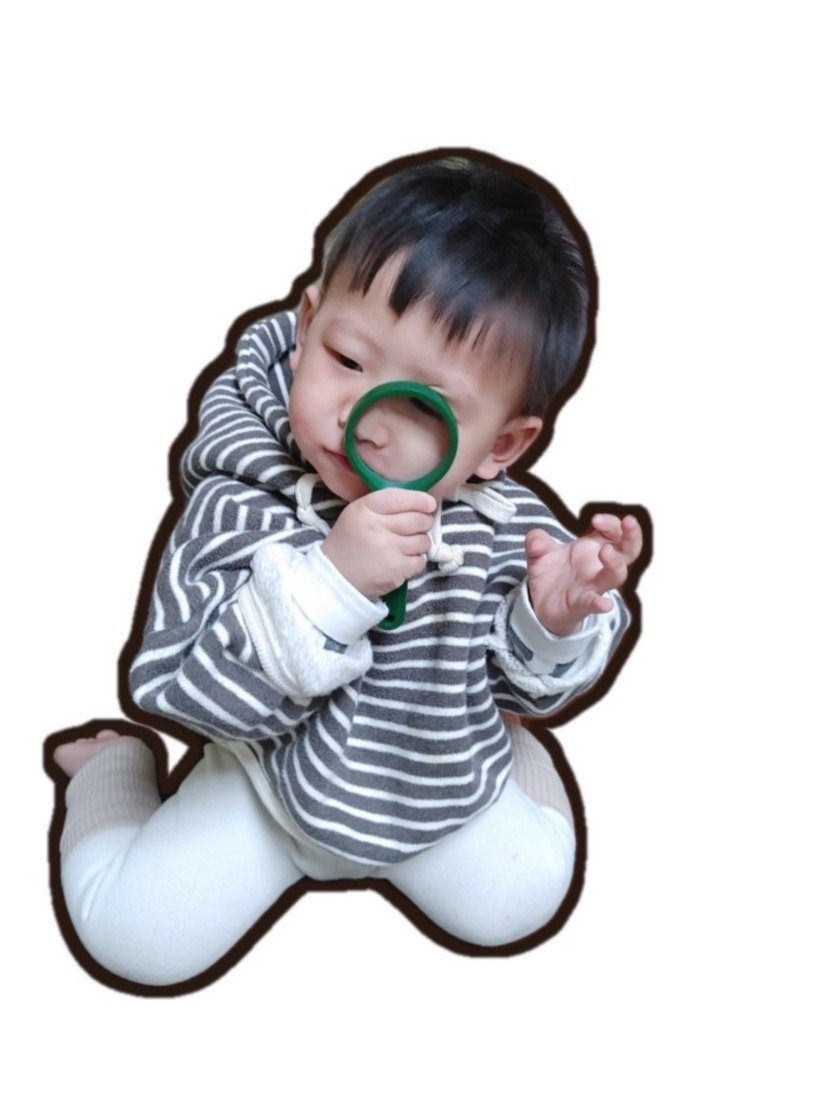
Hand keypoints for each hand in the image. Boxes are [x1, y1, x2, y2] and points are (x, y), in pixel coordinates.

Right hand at [322, 488, 436, 599]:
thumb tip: (421, 502)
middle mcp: (376, 527)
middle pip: (418, 520)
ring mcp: (387, 549)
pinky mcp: (396, 570)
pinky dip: (415, 561)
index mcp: (363, 509)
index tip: (429, 504)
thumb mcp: (357, 514)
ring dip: (420, 543)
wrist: (334, 577)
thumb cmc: (349, 543)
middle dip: (424, 523)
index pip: (400, 498)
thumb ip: (384, 505)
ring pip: (423, 541)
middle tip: (418, 527)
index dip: (420, 500)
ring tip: (406, 546)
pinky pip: (421, 561)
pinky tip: (402, 561)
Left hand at [525, 513, 642, 635]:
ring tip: (605, 552)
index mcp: (594, 547)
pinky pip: (594, 603)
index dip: (611, 522)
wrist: (542, 604)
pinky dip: (599, 603)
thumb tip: (535, 541)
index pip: (614, 530)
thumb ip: (536, 541)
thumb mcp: (539, 551)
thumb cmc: (551, 573)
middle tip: (629, 521)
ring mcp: (594, 585)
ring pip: (616, 575)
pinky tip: (604, 604)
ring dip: (615, 563)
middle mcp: (599, 565)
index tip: (596, 519)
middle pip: (629, 550)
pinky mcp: (582, 604)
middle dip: (632, 535)